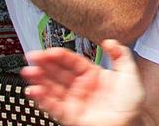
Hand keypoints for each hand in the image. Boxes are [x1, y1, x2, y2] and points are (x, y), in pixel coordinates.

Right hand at [22, 40, 142, 125]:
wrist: (130, 123)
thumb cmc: (130, 102)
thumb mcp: (129, 73)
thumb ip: (120, 55)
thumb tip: (109, 41)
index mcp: (92, 75)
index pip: (72, 61)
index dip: (59, 55)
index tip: (48, 50)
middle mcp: (81, 87)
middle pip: (58, 73)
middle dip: (44, 65)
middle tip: (32, 57)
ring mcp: (74, 101)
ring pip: (52, 88)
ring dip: (39, 80)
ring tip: (28, 71)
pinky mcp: (69, 115)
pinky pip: (53, 106)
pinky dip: (42, 99)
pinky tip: (34, 90)